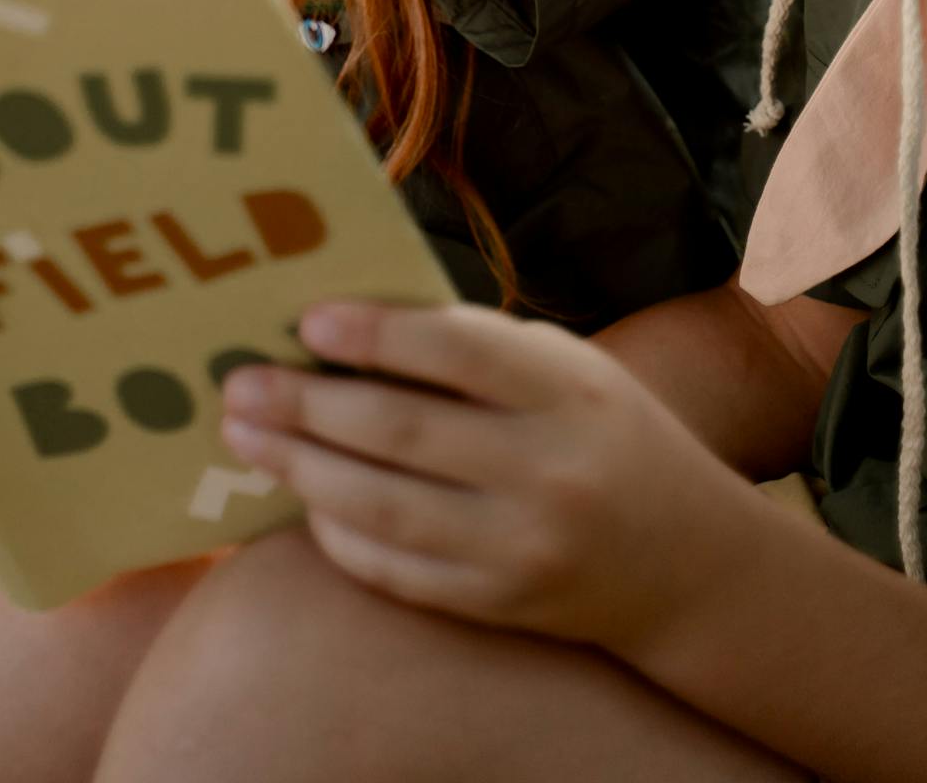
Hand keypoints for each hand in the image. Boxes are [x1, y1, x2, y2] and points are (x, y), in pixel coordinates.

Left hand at [219, 299, 762, 664]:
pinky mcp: (500, 606)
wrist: (687, 561)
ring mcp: (523, 548)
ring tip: (244, 435)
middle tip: (239, 383)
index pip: (458, 353)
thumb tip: (346, 325)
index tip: (306, 321)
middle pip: (403, 435)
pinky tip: (303, 497)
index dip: (377, 336)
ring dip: (301, 469)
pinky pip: (398, 571)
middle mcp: (548, 472)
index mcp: (567, 391)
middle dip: (306, 407)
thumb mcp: (563, 369)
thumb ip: (474, 347)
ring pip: (386, 509)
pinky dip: (340, 534)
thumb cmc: (601, 431)